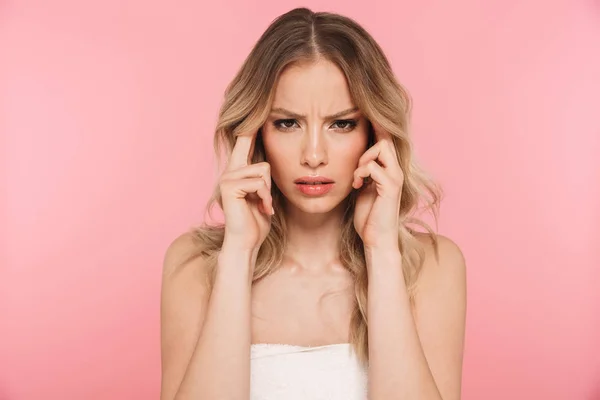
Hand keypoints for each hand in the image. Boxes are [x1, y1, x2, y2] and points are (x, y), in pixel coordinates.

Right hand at [220, 130, 272, 252]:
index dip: (250, 124)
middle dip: (267, 182)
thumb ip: (264, 178)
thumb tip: (270, 163)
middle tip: (262, 202)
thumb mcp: (264, 195)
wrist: (246, 243)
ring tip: (262, 207)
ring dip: (268, 192)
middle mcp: (230, 170)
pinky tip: (260, 210)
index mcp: (238, 170)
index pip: (245, 140)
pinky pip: (258, 182)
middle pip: (260, 156)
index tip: (258, 102)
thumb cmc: (257, 222)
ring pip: (263, 169)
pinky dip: (265, 198)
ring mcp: (227, 177)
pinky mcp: (229, 186)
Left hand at [352, 122, 403, 250]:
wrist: (376, 240)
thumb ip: (362, 171)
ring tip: (357, 177)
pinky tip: (357, 185)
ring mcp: (396, 178)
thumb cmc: (368, 216)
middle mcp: (397, 171)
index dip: (375, 128)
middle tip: (356, 169)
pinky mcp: (391, 188)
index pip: (386, 139)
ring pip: (382, 147)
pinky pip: (374, 167)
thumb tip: (352, 157)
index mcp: (390, 169)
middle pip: (386, 137)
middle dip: (366, 147)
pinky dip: (361, 173)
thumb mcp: (362, 187)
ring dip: (363, 159)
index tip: (359, 121)